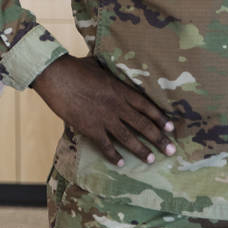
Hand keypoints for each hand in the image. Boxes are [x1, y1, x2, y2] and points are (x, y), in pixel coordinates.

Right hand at [32, 55, 175, 165]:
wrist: (56, 75)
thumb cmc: (75, 67)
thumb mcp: (98, 65)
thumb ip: (109, 71)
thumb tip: (113, 63)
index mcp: (120, 89)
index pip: (146, 105)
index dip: (159, 117)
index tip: (171, 128)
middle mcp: (117, 105)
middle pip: (142, 124)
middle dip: (158, 138)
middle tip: (172, 150)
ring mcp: (104, 118)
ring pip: (128, 137)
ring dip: (141, 150)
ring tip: (152, 159)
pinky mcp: (90, 127)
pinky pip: (105, 145)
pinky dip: (113, 155)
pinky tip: (121, 164)